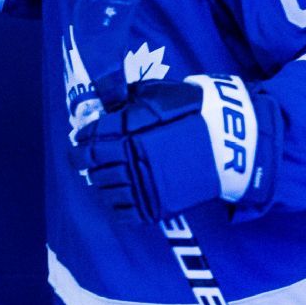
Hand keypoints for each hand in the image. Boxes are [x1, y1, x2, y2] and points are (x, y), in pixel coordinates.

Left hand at [72, 75, 265, 224]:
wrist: (228, 140)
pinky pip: (124, 212)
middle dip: (84, 162)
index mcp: (128, 132)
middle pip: (93, 167)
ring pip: (106, 189)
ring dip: (100, 182)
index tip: (78, 140)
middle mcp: (131, 159)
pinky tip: (118, 195)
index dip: (80, 140)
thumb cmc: (190, 110)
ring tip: (102, 175)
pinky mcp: (157, 204)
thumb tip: (104, 101)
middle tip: (83, 159)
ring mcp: (144, 184)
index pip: (89, 141)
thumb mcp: (156, 92)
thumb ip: (126, 97)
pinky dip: (116, 205)